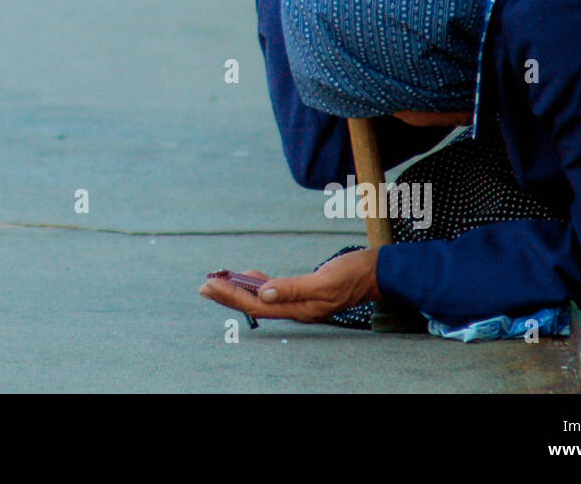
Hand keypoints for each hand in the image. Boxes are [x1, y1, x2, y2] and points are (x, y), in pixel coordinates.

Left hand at [198, 249, 381, 322]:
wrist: (376, 273)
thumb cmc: (353, 275)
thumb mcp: (324, 280)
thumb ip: (294, 288)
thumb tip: (263, 292)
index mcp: (300, 308)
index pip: (258, 305)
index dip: (232, 295)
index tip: (211, 285)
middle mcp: (297, 308)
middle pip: (256, 304)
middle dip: (229, 295)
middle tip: (204, 285)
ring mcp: (301, 301)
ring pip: (263, 298)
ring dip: (240, 289)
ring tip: (218, 282)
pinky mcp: (305, 291)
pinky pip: (274, 291)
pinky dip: (258, 283)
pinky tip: (249, 276)